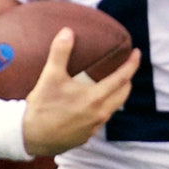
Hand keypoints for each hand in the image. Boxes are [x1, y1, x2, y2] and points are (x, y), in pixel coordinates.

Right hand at [23, 28, 139, 154]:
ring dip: (114, 95)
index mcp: (95, 98)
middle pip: (123, 94)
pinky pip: (100, 120)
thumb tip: (67, 31)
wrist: (31, 136)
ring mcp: (93, 127)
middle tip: (125, 68)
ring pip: (112, 108)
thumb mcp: (50, 76)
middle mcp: (99, 114)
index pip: (122, 78)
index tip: (137, 53)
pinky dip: (101, 108)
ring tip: (109, 84)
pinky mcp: (85, 136)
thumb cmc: (42, 107)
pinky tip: (90, 105)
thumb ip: (60, 52)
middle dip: (126, 80)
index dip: (132, 64)